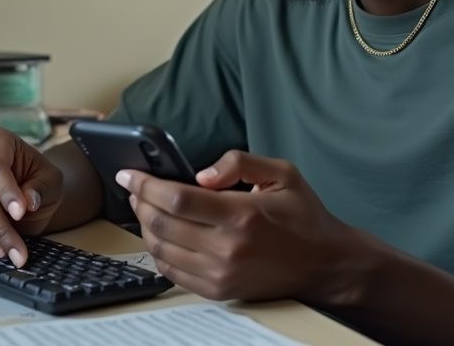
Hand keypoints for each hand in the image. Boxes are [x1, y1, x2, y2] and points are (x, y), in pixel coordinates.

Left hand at [118, 149, 355, 303]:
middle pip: (161, 224)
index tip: (129, 174)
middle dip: (139, 202)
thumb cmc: (303, 216)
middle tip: (135, 188)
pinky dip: (159, 252)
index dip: (145, 185)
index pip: (176, 199)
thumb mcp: (282, 173)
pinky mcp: (218, 291)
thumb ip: (239, 163)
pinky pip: (172, 272)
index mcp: (242, 215)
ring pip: (161, 249)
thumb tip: (200, 175)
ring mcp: (221, 274)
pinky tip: (162, 234)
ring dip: (145, 226)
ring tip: (146, 208)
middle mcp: (228, 248)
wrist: (324, 264)